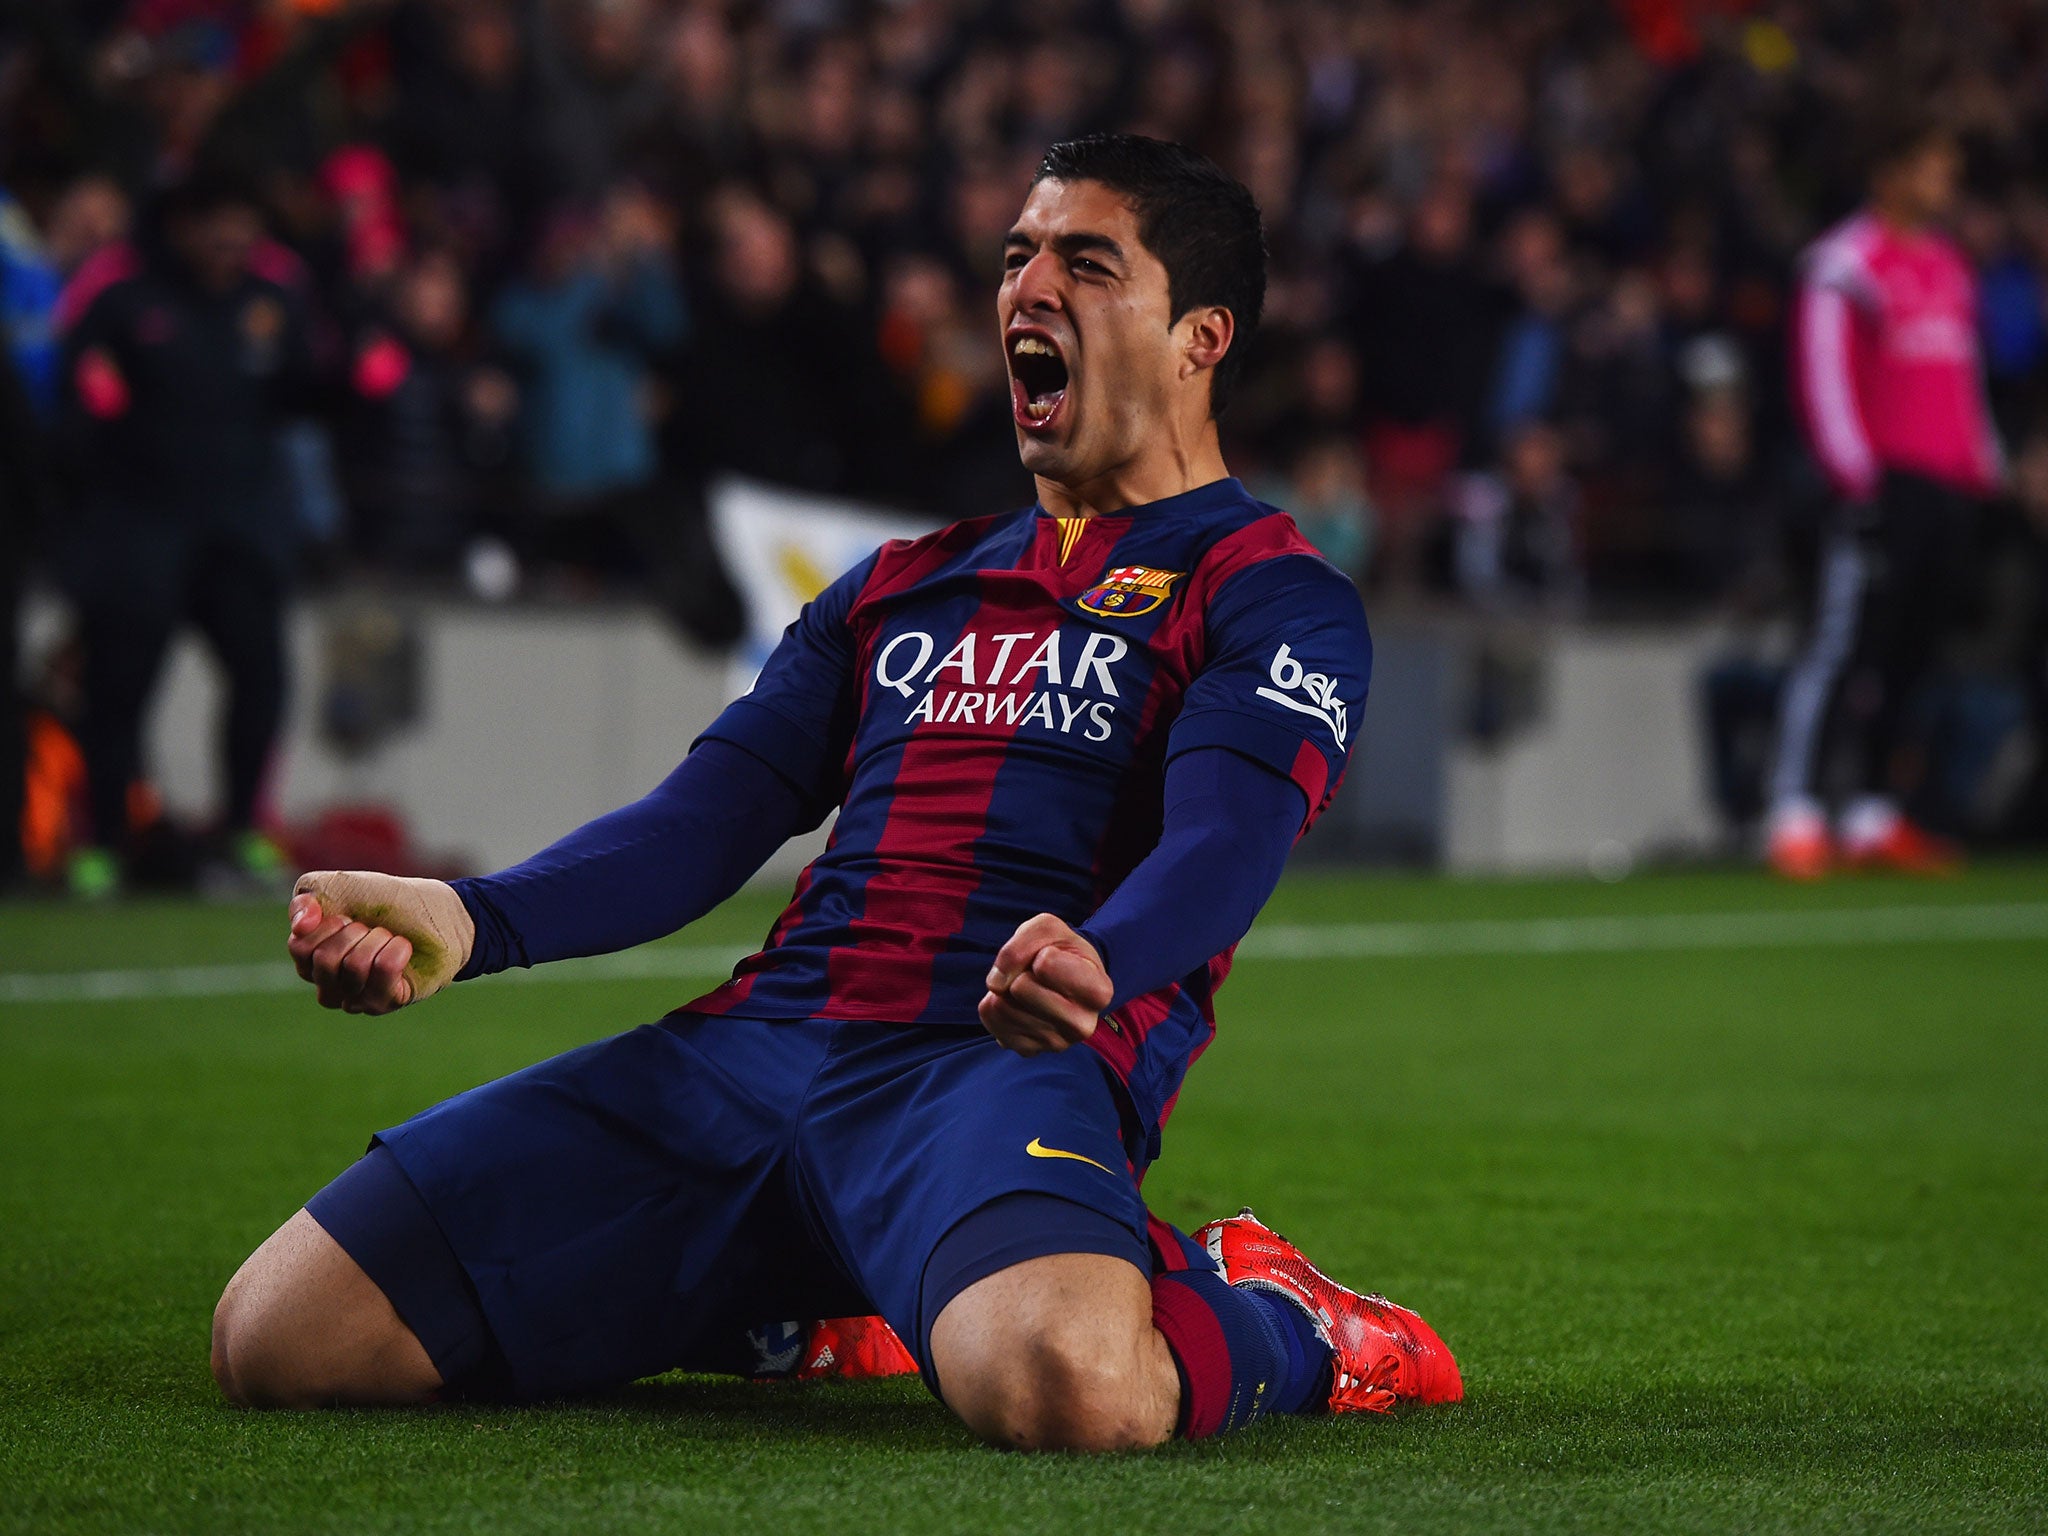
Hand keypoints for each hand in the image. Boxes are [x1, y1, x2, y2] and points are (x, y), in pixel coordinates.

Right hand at [286, 870, 475, 1014]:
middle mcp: (329, 985)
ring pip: (353, 967)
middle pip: (324, 960)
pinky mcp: (386, 1003)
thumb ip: (308, 898)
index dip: (327, 923)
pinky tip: (404, 948)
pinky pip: (383, 973)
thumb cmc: (385, 901)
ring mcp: (356, 998)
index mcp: (311, 959)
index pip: (299, 947)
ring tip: (390, 937)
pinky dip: (396, 950)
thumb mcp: (340, 886)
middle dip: (355, 931)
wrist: (437, 911)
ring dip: (378, 939)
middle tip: (373, 927)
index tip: (348, 914)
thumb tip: (299, 927)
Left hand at [979, 913, 1112, 1056]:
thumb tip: (995, 984)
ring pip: (1002, 1006)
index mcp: (1098, 991)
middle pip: (1021, 988)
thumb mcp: (1049, 928)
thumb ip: (1022, 942)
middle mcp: (1083, 1026)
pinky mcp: (1029, 1051)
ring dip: (1006, 988)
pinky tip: (1016, 1003)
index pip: (1045, 965)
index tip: (1054, 957)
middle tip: (1037, 974)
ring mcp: (1056, 1043)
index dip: (1042, 953)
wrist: (1064, 976)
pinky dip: (996, 1005)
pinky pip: (992, 1022)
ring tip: (1028, 987)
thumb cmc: (1061, 950)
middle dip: (1021, 972)